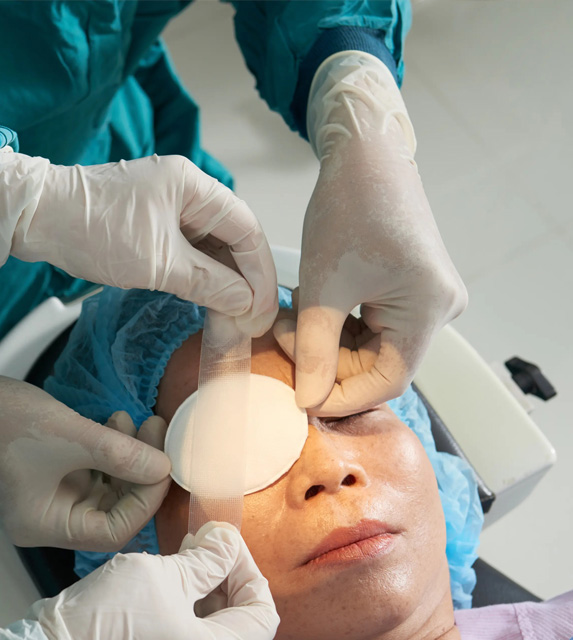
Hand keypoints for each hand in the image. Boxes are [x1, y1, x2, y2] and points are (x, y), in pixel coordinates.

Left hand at [0, 151, 277, 336]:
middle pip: (233, 239)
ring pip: (213, 249)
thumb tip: (245, 302)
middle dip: (246, 281)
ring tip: (234, 318)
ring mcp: (169, 207)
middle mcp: (186, 192)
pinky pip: (190, 253)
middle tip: (252, 321)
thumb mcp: (157, 263)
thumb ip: (208, 282)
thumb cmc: (90, 228)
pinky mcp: (153, 225)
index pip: (246, 229)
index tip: (264, 309)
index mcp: (193, 186)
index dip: (260, 273)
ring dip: (225, 283)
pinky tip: (211, 301)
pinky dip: (203, 278)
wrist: (37, 219)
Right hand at [0, 322, 170, 549]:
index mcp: (43, 526)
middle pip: (110, 509)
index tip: (163, 463)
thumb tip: (165, 468)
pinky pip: (86, 469)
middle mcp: (44, 519)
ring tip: (133, 419)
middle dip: (138, 471)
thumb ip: (120, 454)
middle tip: (156, 431)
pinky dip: (105, 448)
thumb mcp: (67, 435)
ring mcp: (43, 495)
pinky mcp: (42, 472)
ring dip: (124, 455)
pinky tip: (113, 420)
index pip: (112, 532)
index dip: (145, 500)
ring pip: (101, 486)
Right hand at [0, 522, 279, 639]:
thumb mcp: (162, 575)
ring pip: (211, 631)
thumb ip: (206, 560)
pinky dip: (186, 610)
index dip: (249, 571)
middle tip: (205, 544)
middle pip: (239, 624)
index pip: (262, 614)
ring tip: (184, 556)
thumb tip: (227, 543)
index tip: (226, 544)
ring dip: (206, 590)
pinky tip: (165, 582)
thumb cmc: (104, 621)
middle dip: (227, 577)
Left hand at [289, 51, 466, 414]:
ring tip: (290, 316)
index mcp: (428, 308)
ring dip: (328, 339)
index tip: (301, 399)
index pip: (389, 379)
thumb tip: (307, 401)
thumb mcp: (323, 287)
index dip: (342, 395)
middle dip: (326, 358)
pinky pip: (373, 324)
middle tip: (283, 336)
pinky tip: (310, 305)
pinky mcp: (412, 288)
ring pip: (371, 345)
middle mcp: (439, 309)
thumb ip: (314, 349)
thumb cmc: (347, 209)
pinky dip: (338, 322)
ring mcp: (428, 298)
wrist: (366, 156)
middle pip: (378, 362)